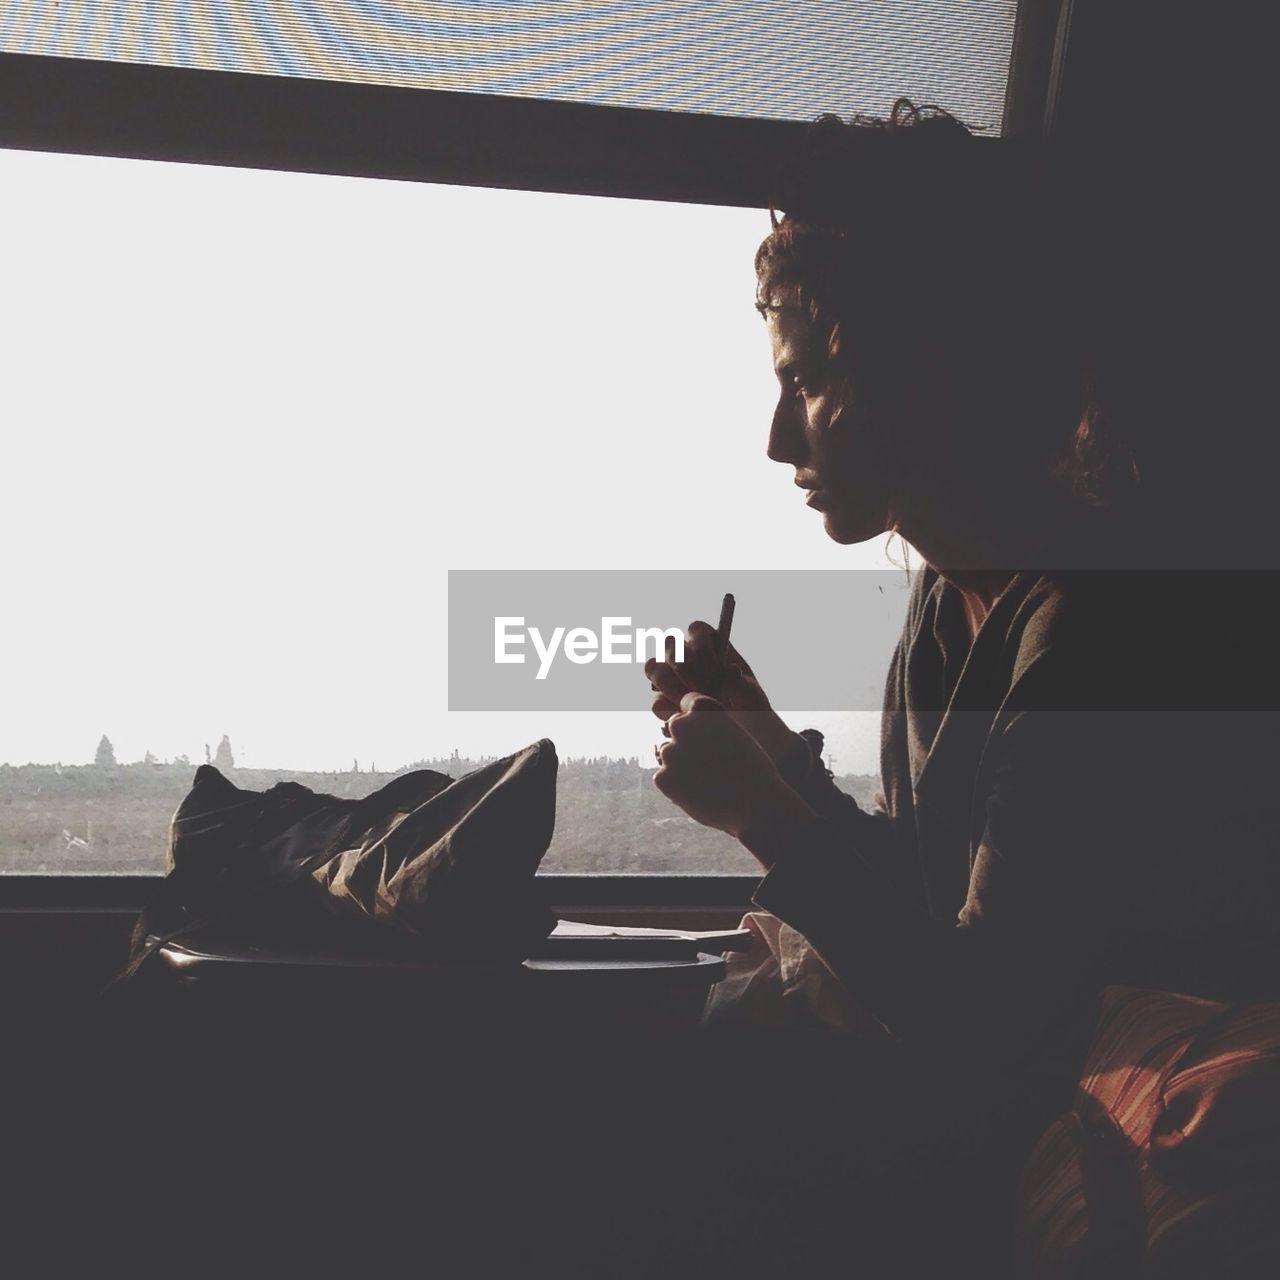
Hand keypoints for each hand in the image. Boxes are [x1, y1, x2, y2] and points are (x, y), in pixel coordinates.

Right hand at [644, 622, 802, 767]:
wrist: (739, 730)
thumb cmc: (748, 704)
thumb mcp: (751, 693)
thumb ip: (739, 682)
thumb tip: (728, 671)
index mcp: (710, 642)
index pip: (696, 629)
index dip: (701, 646)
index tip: (714, 669)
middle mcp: (685, 654)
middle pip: (670, 644)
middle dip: (683, 666)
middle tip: (701, 687)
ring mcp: (670, 675)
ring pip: (654, 667)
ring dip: (670, 685)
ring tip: (690, 702)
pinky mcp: (663, 700)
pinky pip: (656, 699)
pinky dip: (667, 709)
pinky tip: (684, 716)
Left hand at [652, 692, 816, 865]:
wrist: (756, 805)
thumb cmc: (752, 770)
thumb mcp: (735, 734)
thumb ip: (709, 726)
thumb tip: (682, 727)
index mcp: (703, 709)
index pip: (688, 703)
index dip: (699, 720)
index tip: (711, 736)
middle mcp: (682, 725)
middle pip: (676, 728)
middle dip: (687, 741)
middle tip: (709, 762)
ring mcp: (670, 752)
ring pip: (668, 753)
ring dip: (681, 764)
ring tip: (707, 780)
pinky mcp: (663, 778)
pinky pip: (664, 778)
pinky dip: (677, 786)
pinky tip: (699, 792)